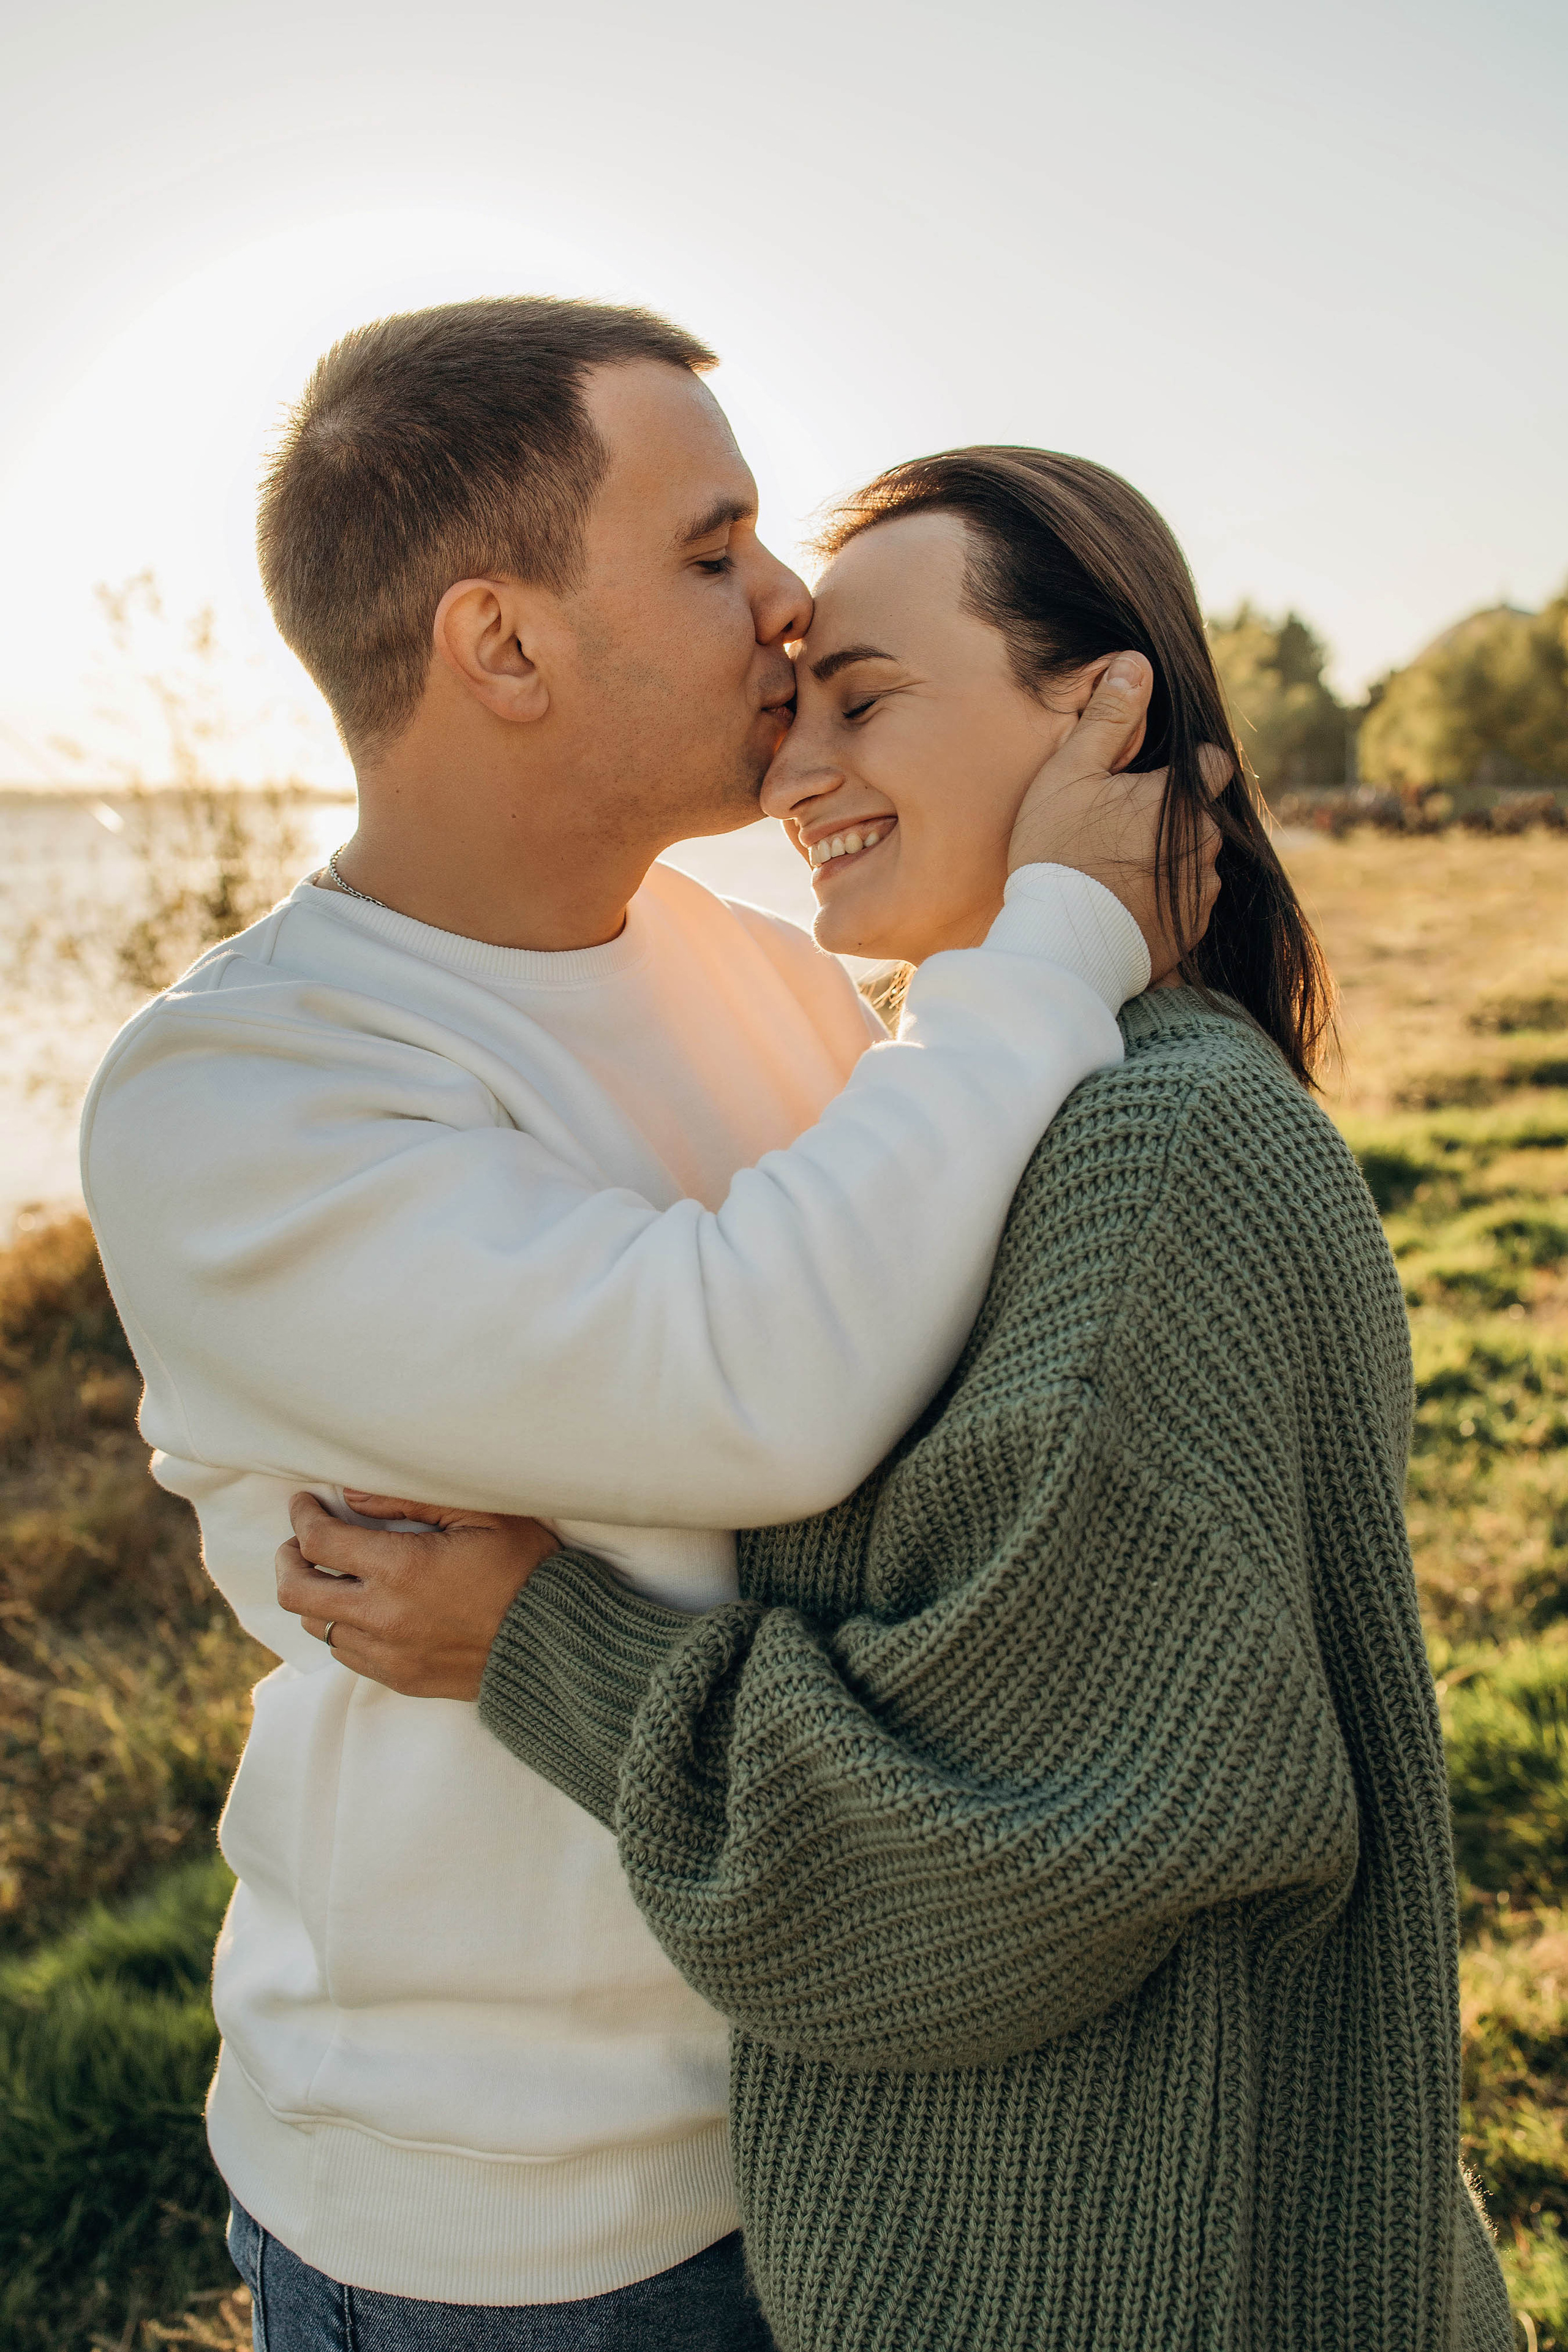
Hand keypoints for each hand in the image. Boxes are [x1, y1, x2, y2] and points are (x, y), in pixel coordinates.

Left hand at [275, 1489, 559, 1698]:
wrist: (555, 1643)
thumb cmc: (524, 1568)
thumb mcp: (481, 1515)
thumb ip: (411, 1499)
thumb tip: (351, 1492)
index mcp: (401, 1568)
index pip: (318, 1540)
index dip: (302, 1516)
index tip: (304, 1503)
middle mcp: (383, 1616)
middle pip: (296, 1590)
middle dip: (288, 1558)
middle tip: (300, 1540)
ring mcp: (388, 1653)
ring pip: (316, 1624)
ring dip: (314, 1594)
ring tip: (330, 1572)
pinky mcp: (399, 1677)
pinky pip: (344, 1653)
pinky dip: (340, 1626)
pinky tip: (360, 1607)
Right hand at [1006, 652, 1227, 982]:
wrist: (1060, 945)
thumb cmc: (1059, 852)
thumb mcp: (1072, 771)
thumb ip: (1109, 716)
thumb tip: (1137, 664)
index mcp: (1185, 799)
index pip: (1211, 765)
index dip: (1184, 767)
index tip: (1150, 778)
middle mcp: (1207, 845)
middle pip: (1201, 816)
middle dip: (1170, 816)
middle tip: (1119, 828)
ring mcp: (1202, 892)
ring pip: (1195, 860)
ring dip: (1169, 860)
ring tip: (1118, 872)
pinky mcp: (1190, 933)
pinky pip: (1185, 904)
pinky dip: (1163, 901)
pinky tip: (1124, 905)